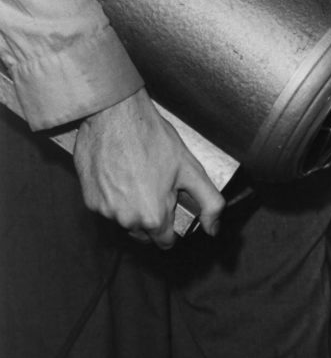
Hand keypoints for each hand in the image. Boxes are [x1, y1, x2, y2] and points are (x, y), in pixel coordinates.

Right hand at [73, 87, 224, 248]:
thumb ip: (209, 202)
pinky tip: (122, 173)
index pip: (165, 241)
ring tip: (139, 176)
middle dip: (153, 215)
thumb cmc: (153, 138)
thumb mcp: (191, 168)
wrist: (115, 116)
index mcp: (153, 217)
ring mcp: (104, 211)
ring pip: (124, 218)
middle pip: (144, 232)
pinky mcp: (88, 199)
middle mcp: (126, 220)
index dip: (173, 225)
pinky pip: (106, 206)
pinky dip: (114, 196)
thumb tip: (214, 229)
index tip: (173, 206)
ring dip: (132, 205)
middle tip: (158, 185)